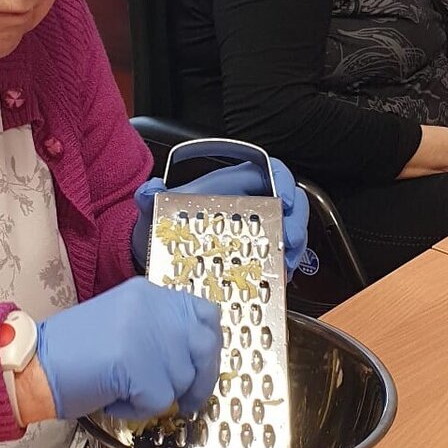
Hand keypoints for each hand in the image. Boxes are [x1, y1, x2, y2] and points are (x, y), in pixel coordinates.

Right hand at [35, 277, 222, 422]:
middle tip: (188, 402)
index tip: (202, 370)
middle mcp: (151, 305)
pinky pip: (159, 401)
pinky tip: (114, 400)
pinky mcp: (135, 363)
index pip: (206, 313)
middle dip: (200, 381)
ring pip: (182, 379)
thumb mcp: (124, 324)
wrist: (34, 364)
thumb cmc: (74, 353)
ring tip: (126, 391)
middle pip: (203, 347)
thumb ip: (159, 330)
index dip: (210, 347)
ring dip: (159, 396)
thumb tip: (197, 359)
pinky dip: (139, 411)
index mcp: (148, 293)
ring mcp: (144, 332)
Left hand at [131, 158, 309, 276]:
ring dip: (295, 246)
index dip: (282, 180)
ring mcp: (254, 228)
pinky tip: (280, 277)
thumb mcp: (154, 209)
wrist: (153, 250)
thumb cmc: (159, 224)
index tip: (286, 201)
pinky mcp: (255, 251)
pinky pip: (279, 253)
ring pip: (290, 227)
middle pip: (289, 201)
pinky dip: (285, 264)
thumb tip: (149, 190)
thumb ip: (150, 197)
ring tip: (288, 265)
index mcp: (229, 184)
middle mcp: (247, 203)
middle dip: (298, 220)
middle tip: (291, 241)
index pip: (267, 170)